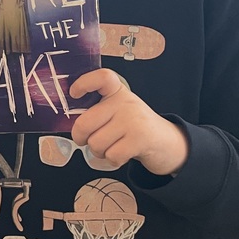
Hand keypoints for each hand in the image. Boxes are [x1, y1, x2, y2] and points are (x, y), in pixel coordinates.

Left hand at [70, 68, 188, 176]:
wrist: (167, 142)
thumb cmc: (132, 127)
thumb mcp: (117, 111)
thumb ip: (97, 112)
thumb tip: (71, 125)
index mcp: (118, 91)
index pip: (102, 77)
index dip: (84, 83)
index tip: (73, 93)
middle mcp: (126, 102)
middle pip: (85, 123)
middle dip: (80, 138)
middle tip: (86, 140)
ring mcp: (133, 120)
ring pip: (96, 144)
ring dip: (99, 152)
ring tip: (112, 145)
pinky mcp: (140, 139)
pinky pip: (111, 156)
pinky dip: (112, 161)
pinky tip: (122, 153)